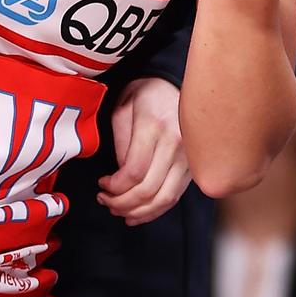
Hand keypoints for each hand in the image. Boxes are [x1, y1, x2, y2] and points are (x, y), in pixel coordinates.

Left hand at [98, 78, 190, 225]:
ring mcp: (188, 156)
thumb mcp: (122, 109)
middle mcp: (175, 143)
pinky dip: (156, 210)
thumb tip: (121, 177)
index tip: (102, 185)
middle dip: (122, 203)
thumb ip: (121, 144)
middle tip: (106, 202)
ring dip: (139, 212)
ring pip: (164, 198)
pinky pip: (175, 195)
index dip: (115, 187)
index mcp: (154, 127)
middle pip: (148, 190)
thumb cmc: (144, 94)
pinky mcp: (193, 165)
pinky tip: (140, 213)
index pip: (134, 171)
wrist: (174, 83)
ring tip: (120, 211)